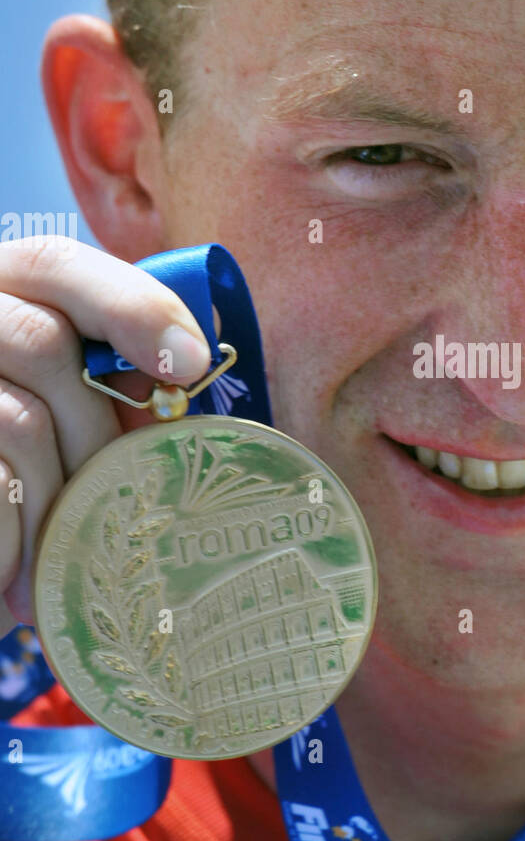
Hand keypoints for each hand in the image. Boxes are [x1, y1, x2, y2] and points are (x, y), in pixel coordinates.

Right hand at [0, 237, 210, 624]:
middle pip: (42, 343)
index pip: (54, 264)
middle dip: (97, 431)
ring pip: (17, 419)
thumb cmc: (15, 488)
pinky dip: (12, 536)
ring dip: (58, 496)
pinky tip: (11, 576)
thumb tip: (188, 382)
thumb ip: (110, 389)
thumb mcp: (65, 426)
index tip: (191, 364)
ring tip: (61, 552)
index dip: (132, 305)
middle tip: (117, 501)